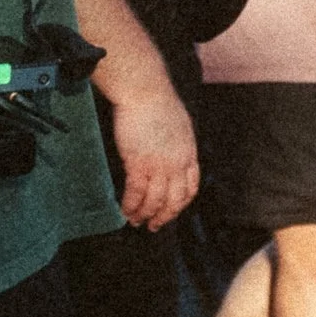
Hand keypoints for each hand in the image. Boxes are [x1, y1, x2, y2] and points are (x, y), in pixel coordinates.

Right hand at [110, 85, 198, 231]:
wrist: (145, 90)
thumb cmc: (158, 101)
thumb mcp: (179, 125)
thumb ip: (178, 143)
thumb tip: (172, 151)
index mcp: (189, 153)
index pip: (191, 187)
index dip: (181, 203)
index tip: (172, 210)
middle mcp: (177, 163)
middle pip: (175, 199)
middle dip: (164, 216)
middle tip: (154, 226)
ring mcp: (159, 165)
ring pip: (154, 200)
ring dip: (144, 214)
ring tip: (135, 221)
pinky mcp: (139, 163)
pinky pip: (136, 192)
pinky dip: (131, 205)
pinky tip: (125, 210)